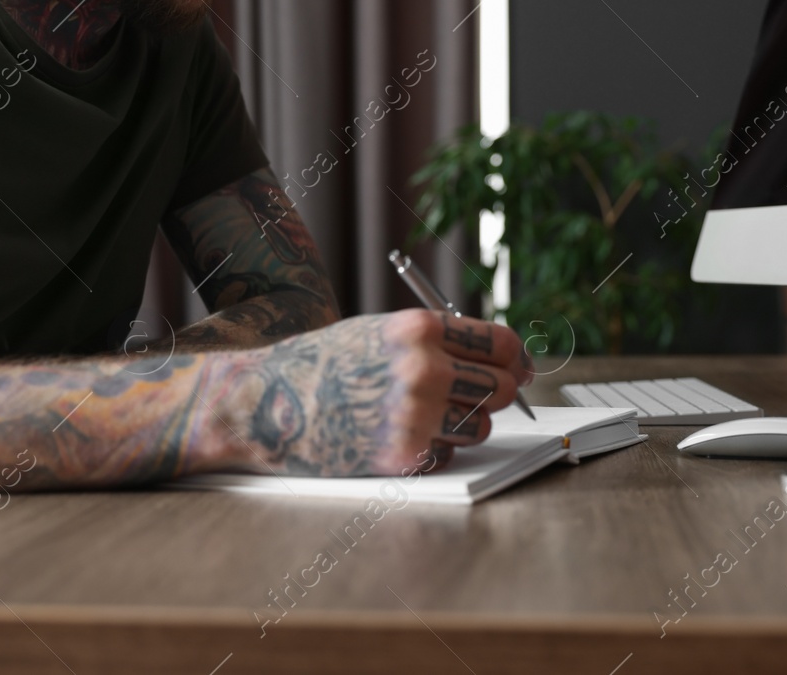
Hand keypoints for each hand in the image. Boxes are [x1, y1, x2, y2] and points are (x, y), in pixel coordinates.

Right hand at [199, 308, 533, 476]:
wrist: (266, 401)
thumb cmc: (322, 365)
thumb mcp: (379, 332)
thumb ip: (435, 341)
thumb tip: (498, 358)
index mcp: (418, 330)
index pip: (500, 343)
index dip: (516, 358)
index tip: (520, 367)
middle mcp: (422, 370)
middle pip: (501, 388)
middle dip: (496, 393)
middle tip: (478, 396)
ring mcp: (414, 416)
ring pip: (479, 427)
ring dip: (463, 425)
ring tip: (423, 415)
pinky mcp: (403, 457)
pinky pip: (448, 455)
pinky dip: (434, 450)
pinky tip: (398, 436)